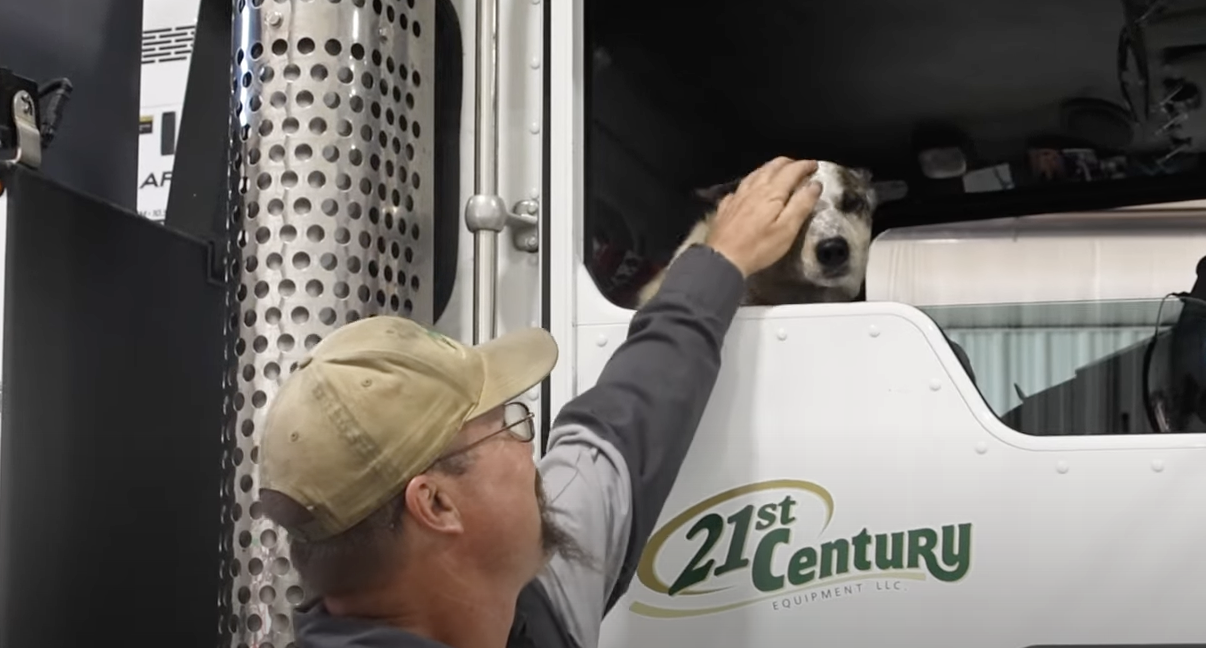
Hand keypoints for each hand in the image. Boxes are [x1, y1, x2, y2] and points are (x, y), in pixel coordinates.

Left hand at [703, 157, 821, 276]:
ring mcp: (738, 196)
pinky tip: (750, 189)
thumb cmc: (759, 246)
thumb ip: (802, 204)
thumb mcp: (787, 229)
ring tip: (778, 171)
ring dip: (770, 168)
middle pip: (772, 167)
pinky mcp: (726, 207)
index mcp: (772, 192)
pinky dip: (751, 182)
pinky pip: (740, 187)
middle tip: (799, 167)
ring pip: (755, 173)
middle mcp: (754, 188)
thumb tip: (815, 184)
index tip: (815, 166)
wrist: (723, 258)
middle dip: (788, 163)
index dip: (805, 166)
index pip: (791, 171)